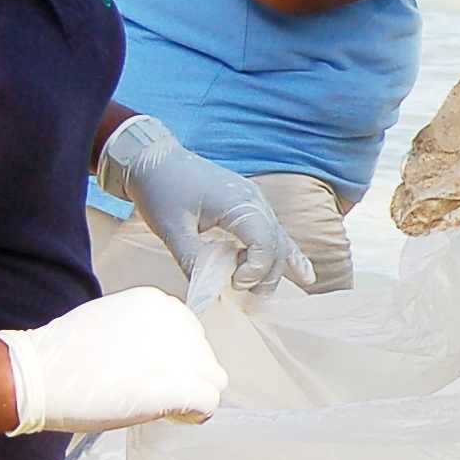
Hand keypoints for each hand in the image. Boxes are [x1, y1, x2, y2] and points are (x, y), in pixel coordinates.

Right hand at [0, 288, 229, 433]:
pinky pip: (209, 403)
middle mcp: (175, 320)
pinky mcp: (177, 384)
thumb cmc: (64, 356)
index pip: (191, 334)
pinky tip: (173, 418)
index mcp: (157, 302)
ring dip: (193, 396)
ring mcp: (179, 352)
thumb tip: (161, 357)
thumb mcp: (112, 324)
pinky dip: (196, 415)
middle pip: (205, 357)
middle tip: (154, 395)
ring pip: (213, 380)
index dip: (177, 360)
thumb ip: (144, 334)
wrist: (40, 375)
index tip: (156, 375)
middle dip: (186, 378)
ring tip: (163, 408)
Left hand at [96, 115, 313, 291]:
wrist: (154, 160)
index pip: (265, 242)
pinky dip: (287, 255)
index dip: (255, 270)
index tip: (233, 285)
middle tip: (244, 299)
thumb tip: (205, 294)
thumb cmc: (161, 189)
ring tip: (258, 296)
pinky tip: (305, 275)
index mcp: (238, 202)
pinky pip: (274, 234)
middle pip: (276, 246)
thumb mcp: (172, 228)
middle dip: (265, 276)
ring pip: (278, 242)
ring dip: (271, 270)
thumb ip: (192, 260)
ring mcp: (255, 203)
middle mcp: (255, 201)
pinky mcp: (249, 208)